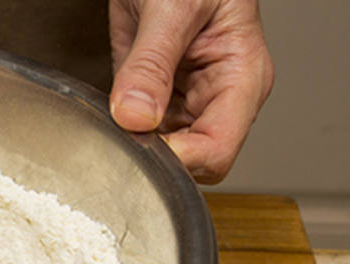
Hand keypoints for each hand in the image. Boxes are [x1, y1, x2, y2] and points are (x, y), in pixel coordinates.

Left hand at [108, 0, 273, 182]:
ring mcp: (188, 97)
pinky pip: (142, 131)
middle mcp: (218, 95)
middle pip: (193, 162)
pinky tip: (108, 117)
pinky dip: (123, 132)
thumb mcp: (172, 7)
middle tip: (117, 136)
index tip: (138, 143)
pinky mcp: (158, 95)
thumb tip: (134, 116)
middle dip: (155, 157)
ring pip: (166, 153)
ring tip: (110, 123)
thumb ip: (151, 63)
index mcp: (241, 78)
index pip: (217, 151)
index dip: (178, 160)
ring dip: (136, 147)